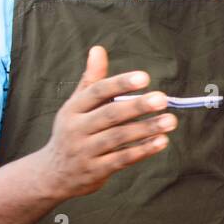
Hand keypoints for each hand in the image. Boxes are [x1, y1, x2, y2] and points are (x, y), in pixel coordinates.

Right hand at [36, 46, 175, 200]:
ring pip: (119, 138)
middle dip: (137, 106)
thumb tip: (98, 49)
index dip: (120, 84)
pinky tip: (161, 141)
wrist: (52, 174)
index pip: (97, 92)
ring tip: (171, 121)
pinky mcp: (96, 171)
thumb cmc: (72, 132)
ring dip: (146, 129)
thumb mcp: (76, 106)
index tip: (144, 77)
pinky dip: (142, 150)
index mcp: (72, 109)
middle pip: (110, 115)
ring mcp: (85, 151)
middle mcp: (76, 129)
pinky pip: (122, 159)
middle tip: (163, 99)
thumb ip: (92, 80)